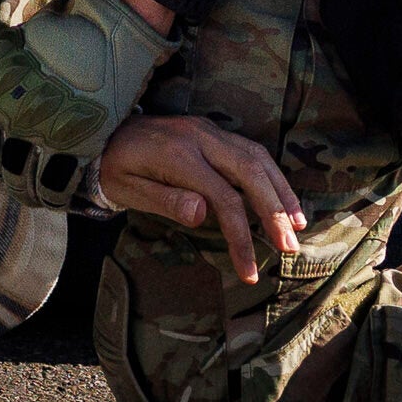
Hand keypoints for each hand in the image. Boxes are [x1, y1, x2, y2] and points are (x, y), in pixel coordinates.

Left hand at [0, 0, 174, 204]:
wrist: (109, 29)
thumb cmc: (61, 32)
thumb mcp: (10, 47)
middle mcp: (6, 114)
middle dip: (1, 175)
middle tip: (11, 178)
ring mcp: (39, 132)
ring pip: (20, 181)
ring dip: (25, 191)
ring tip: (31, 194)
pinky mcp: (74, 146)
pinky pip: (54, 186)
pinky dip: (53, 197)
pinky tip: (55, 198)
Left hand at [94, 113, 305, 279]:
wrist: (104, 131)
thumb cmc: (115, 169)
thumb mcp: (128, 189)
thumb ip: (165, 200)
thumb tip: (202, 215)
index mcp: (177, 157)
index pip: (223, 199)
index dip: (240, 236)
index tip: (248, 270)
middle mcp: (199, 138)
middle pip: (249, 172)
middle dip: (275, 211)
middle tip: (289, 247)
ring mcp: (208, 131)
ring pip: (256, 158)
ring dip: (280, 191)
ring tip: (297, 225)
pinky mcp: (212, 131)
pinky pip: (250, 151)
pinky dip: (270, 175)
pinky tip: (281, 198)